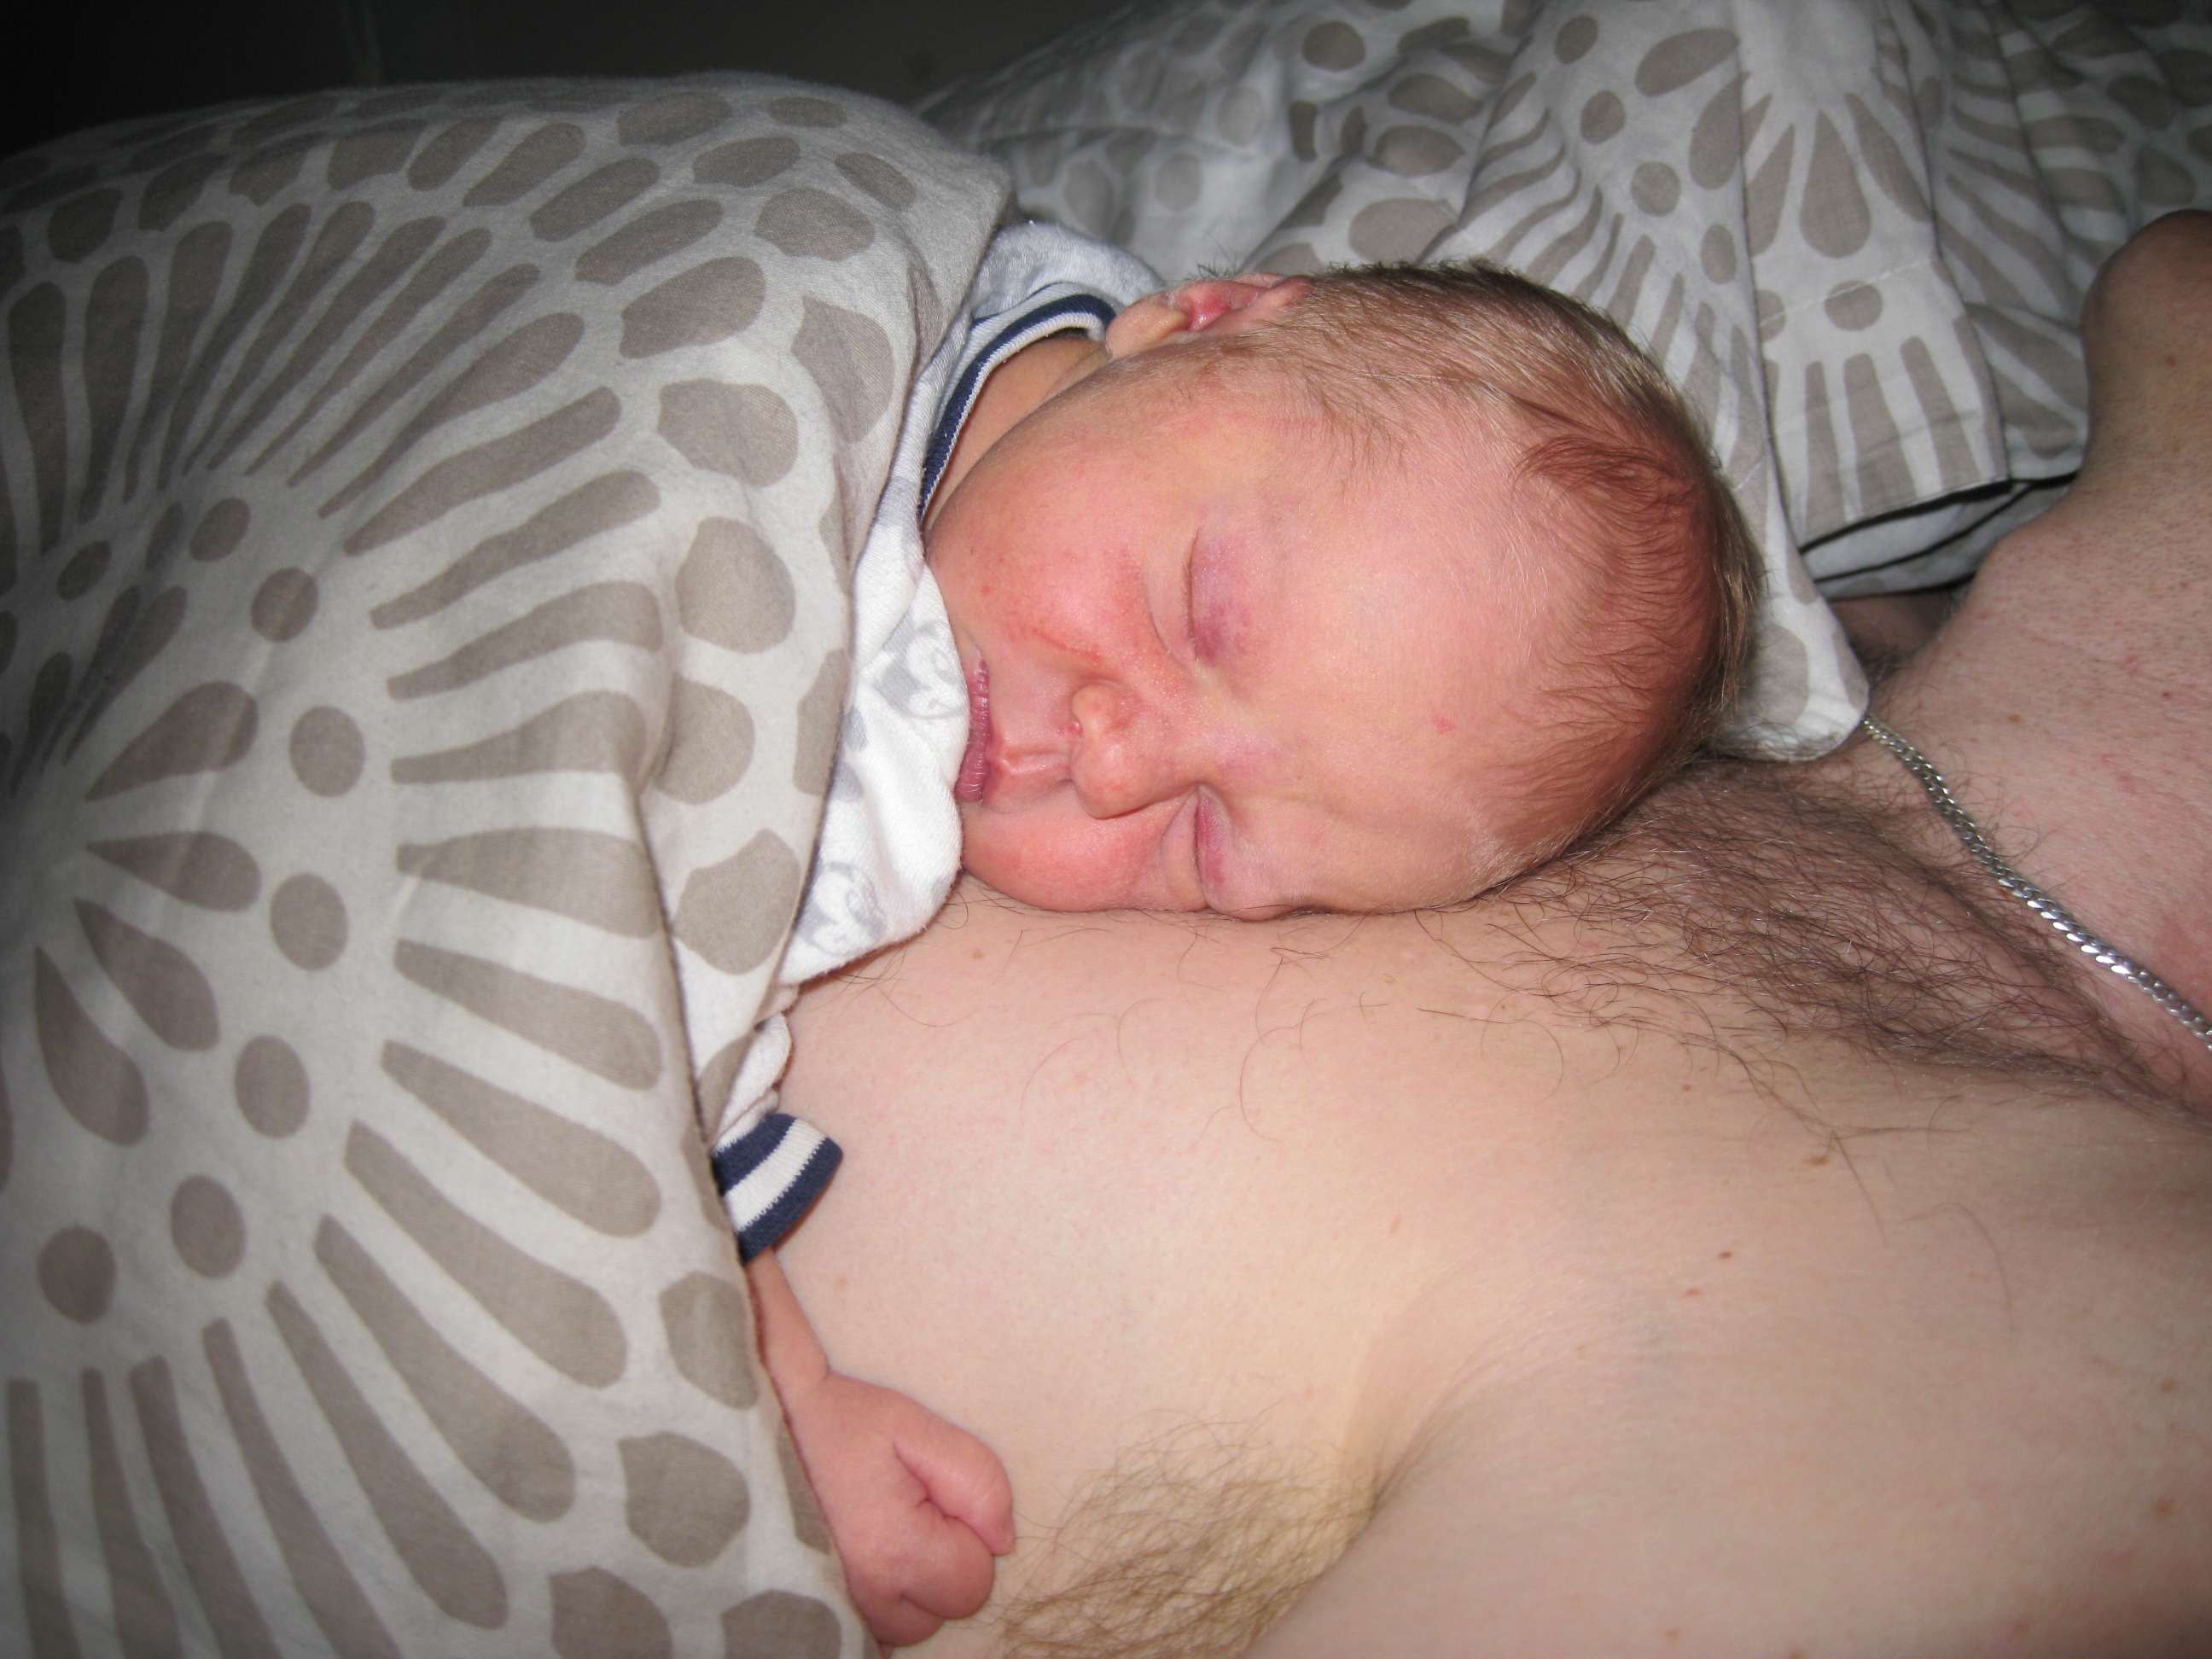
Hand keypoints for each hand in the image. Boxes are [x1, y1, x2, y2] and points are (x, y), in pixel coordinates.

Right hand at [780, 1363, 1016, 1646]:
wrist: (753, 1423)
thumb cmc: (835, 1423)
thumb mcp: (916, 1427)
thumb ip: (977, 1480)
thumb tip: (1002, 1539)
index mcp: (896, 1553)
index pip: (975, 1582)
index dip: (964, 1533)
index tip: (927, 1497)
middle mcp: (864, 1599)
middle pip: (941, 1612)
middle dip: (937, 1563)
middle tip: (899, 1508)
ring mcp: (833, 1613)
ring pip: (906, 1625)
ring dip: (904, 1585)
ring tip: (873, 1529)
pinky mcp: (812, 1615)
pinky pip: (867, 1630)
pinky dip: (874, 1599)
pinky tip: (857, 1555)